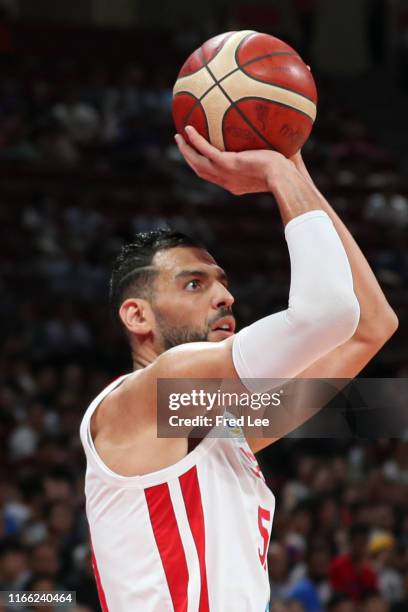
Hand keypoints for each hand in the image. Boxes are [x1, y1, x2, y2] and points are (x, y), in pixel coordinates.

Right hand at [175, 125, 292, 195]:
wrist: (284, 179)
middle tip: (183, 145)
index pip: (216, 176)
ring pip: (197, 163)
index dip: (206, 167)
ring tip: (179, 137)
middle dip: (190, 158)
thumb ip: (275, 151)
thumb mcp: (278, 163)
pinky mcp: (226, 164)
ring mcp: (225, 173)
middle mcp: (226, 181)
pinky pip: (205, 150)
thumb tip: (284, 133)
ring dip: (186, 150)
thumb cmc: (288, 173)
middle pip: (201, 171)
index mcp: (236, 183)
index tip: (201, 156)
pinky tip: (188, 128)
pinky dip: (195, 140)